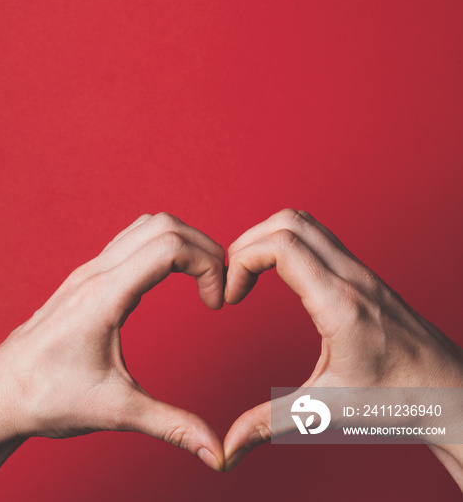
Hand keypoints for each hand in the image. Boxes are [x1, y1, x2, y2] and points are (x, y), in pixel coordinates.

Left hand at [0, 213, 225, 471]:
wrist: (0, 393)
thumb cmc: (46, 398)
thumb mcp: (115, 412)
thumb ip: (171, 424)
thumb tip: (215, 451)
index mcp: (105, 295)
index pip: (169, 246)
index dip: (207, 265)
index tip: (216, 302)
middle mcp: (97, 272)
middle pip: (164, 225)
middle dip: (204, 248)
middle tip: (218, 287)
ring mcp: (90, 269)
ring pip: (147, 224)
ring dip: (183, 241)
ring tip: (201, 277)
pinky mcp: (88, 275)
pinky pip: (132, 238)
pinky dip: (162, 245)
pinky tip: (170, 276)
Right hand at [223, 208, 462, 484]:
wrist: (446, 390)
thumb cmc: (397, 398)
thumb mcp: (327, 409)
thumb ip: (270, 423)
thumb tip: (228, 448)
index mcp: (339, 304)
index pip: (282, 245)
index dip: (242, 259)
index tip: (231, 295)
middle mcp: (350, 277)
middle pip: (289, 221)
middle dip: (248, 242)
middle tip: (233, 279)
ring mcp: (359, 270)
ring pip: (305, 221)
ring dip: (268, 237)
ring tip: (250, 273)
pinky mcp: (362, 274)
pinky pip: (319, 236)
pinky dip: (289, 242)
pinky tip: (280, 275)